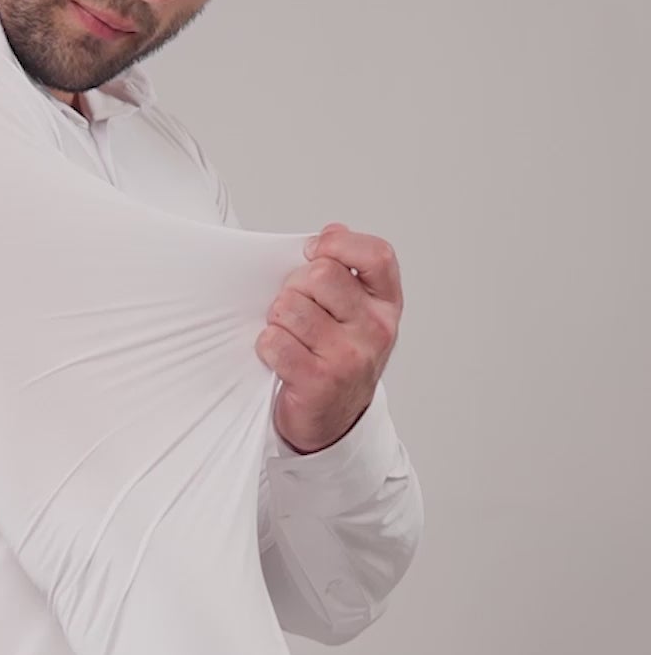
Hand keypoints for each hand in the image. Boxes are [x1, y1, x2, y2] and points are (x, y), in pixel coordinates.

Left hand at [256, 222, 401, 454]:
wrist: (333, 423)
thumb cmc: (338, 360)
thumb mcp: (355, 314)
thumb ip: (346, 271)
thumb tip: (333, 231)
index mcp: (386, 306)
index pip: (376, 255)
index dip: (339, 245)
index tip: (314, 252)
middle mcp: (374, 330)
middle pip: (321, 275)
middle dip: (295, 286)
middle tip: (294, 308)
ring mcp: (349, 358)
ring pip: (291, 307)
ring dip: (277, 318)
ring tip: (288, 335)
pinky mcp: (319, 382)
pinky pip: (275, 342)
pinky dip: (267, 346)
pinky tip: (279, 357)